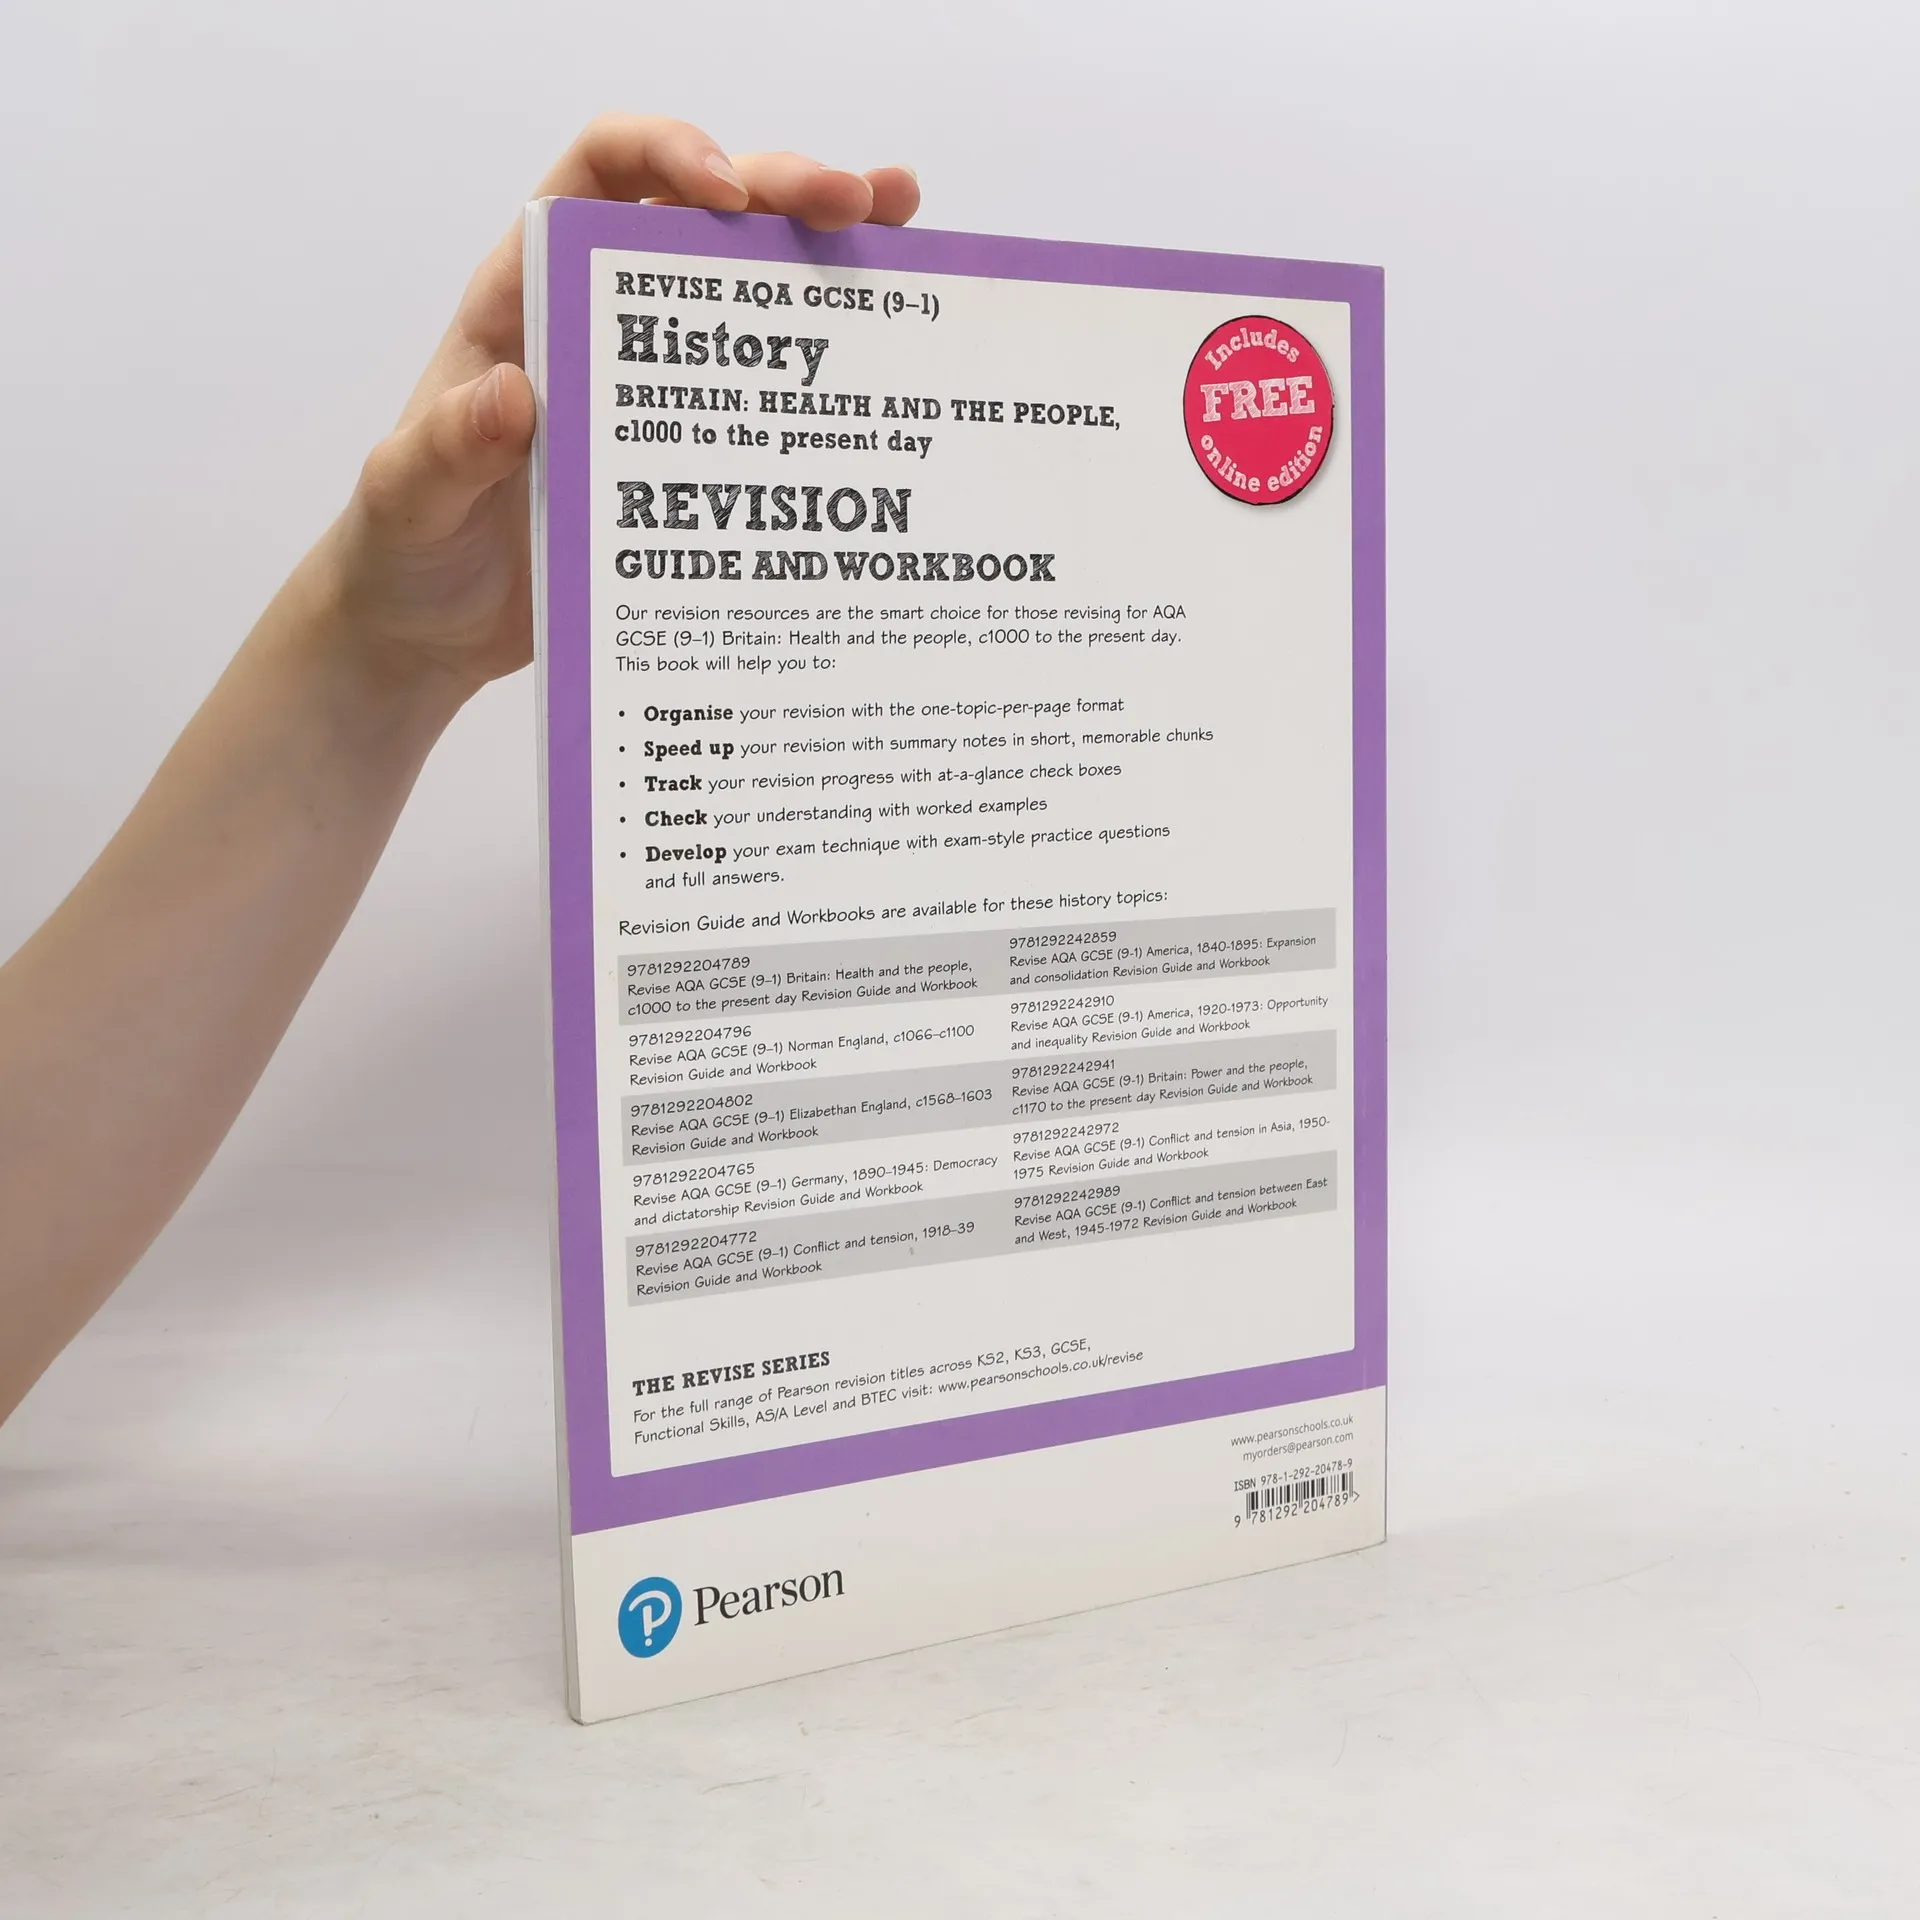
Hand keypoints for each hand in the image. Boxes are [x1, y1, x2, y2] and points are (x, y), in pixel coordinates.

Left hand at [320, 117, 919, 698]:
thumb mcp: (407, 499)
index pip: (598, 178)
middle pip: (700, 220)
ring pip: (748, 295)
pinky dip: (824, 369)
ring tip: (905, 231)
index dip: (666, 156)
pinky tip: (886, 356)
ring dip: (827, 254)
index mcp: (526, 301)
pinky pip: (763, 399)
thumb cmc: (407, 551)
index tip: (727, 192)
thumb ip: (447, 448)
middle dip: (783, 191)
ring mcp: (653, 390)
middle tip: (861, 200)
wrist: (430, 630)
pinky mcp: (689, 455)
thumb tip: (512, 395)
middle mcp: (600, 326)